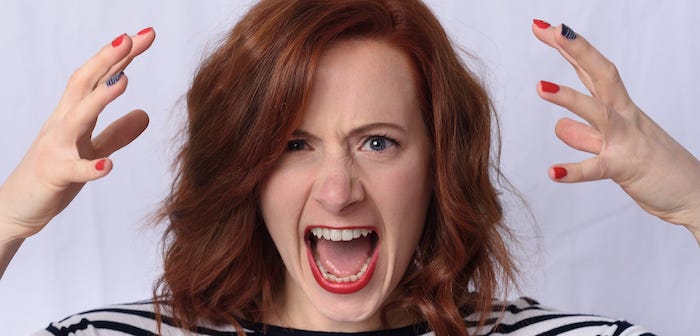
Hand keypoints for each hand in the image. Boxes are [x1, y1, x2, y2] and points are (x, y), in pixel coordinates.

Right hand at [0, 28, 154, 241]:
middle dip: (109, 59)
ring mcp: (55, 148)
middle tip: (133, 37)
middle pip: (84, 84)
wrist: (17, 208)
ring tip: (124, 81)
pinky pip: (73, 171)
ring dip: (100, 99)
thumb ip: (117, 133)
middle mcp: (62, 124)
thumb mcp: (90, 150)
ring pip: (77, 118)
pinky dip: (90, 167)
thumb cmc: (55, 175)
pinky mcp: (54, 176)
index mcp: (73, 115)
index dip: (120, 56)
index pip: (98, 78)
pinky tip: (108, 166)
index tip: (145, 35)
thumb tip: (146, 115)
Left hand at [531, 20, 699, 239]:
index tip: (546, 29)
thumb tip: (560, 126)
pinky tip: (553, 172)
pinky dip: (575, 170)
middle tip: (550, 29)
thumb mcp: (614, 148)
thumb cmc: (656, 169)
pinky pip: (598, 167)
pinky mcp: (627, 169)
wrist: (693, 196)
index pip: (593, 72)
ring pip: (598, 113)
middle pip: (601, 75)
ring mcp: (627, 141)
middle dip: (576, 50)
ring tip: (540, 86)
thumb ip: (585, 136)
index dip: (571, 49)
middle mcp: (625, 118)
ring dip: (570, 98)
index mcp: (621, 109)